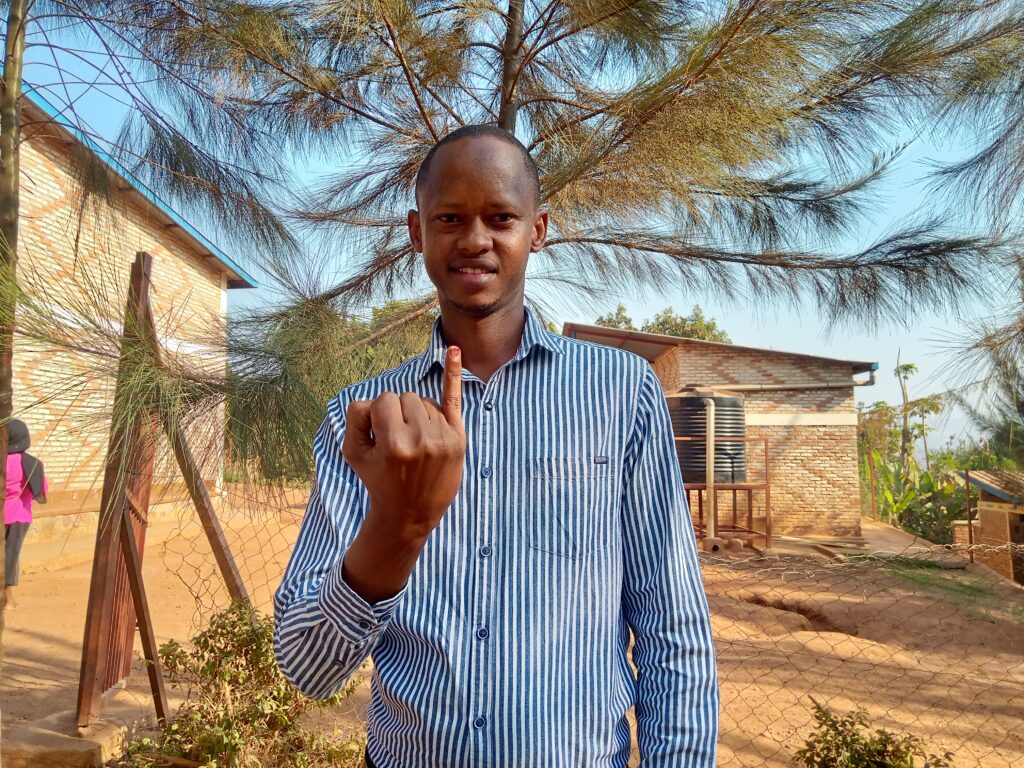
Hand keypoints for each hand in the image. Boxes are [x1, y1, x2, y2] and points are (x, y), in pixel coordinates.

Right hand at [340, 346, 465, 601]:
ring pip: (425, 401)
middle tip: (397, 442)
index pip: (384, 400)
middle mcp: (420, 440)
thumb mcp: (353, 453)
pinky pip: (454, 399)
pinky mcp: (458, 440)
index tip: (379, 435)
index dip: (378, 415)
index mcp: (393, 443)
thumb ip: (355, 418)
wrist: (410, 514)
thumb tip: (373, 400)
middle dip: (398, 413)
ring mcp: (442, 439)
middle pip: (406, 397)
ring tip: (414, 444)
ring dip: (416, 415)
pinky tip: (453, 350)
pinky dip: (454, 373)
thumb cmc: (378, 480)